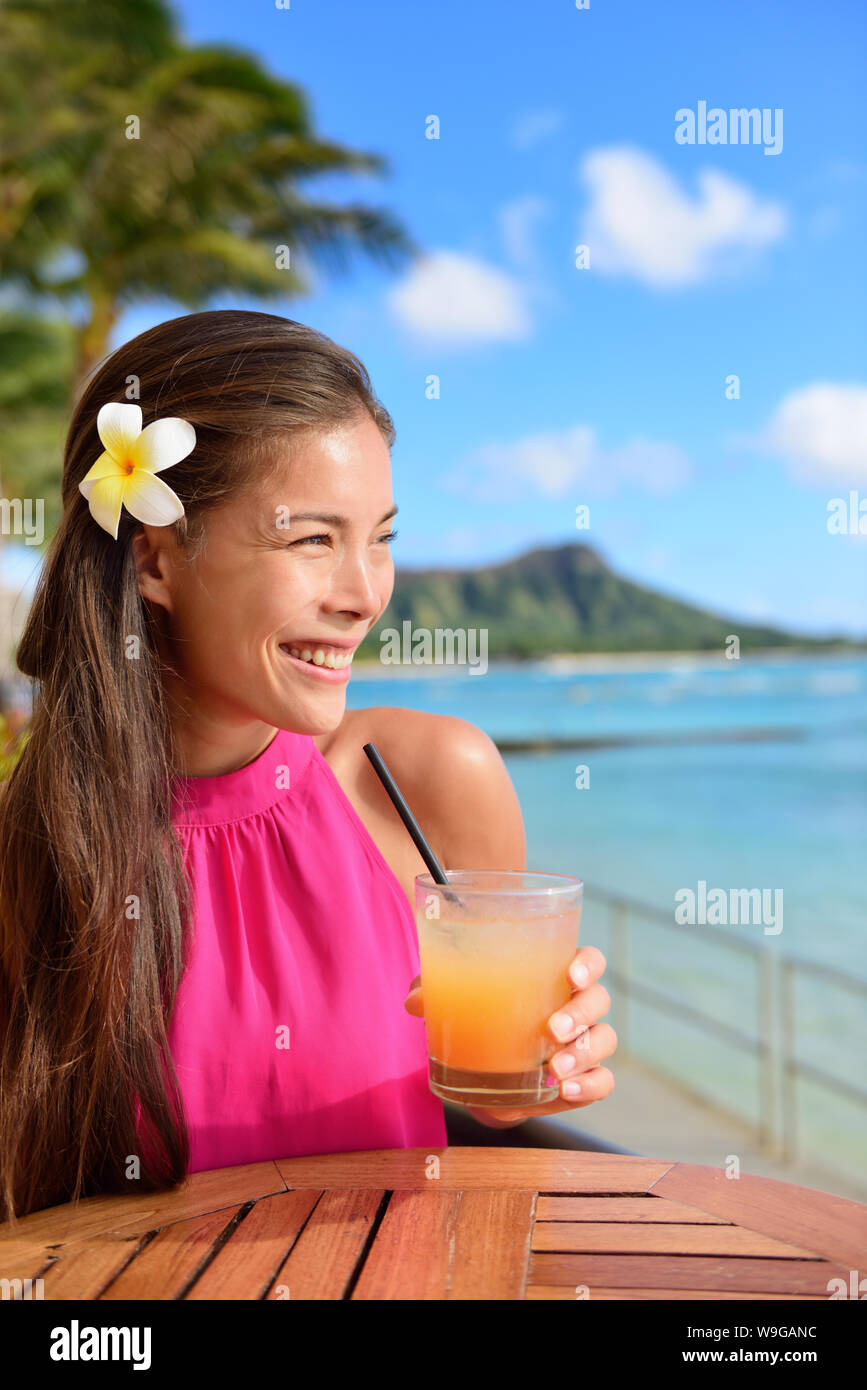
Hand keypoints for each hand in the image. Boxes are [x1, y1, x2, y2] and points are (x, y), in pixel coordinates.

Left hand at [403, 944, 616, 1126]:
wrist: (479, 1077)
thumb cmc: (476, 1021)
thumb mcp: (455, 1002)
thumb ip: (436, 993)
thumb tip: (414, 1001)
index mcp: (554, 976)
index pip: (588, 960)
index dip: (588, 965)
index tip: (571, 976)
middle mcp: (577, 1006)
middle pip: (599, 1000)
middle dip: (581, 1014)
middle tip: (552, 1029)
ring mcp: (583, 1044)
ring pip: (604, 1040)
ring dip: (584, 1053)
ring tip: (555, 1069)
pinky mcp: (581, 1080)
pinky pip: (602, 1082)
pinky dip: (590, 1086)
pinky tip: (566, 1090)